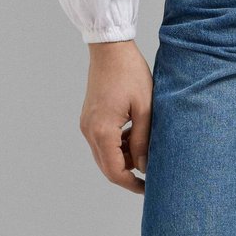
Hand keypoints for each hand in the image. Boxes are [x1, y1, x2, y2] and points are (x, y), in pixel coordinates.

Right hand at [80, 40, 152, 193]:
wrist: (111, 48)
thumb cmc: (130, 73)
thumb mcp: (145, 108)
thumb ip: (143, 140)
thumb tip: (142, 166)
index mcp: (102, 131)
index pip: (115, 171)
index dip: (131, 183)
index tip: (147, 188)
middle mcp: (89, 131)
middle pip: (107, 166)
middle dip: (127, 171)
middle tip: (148, 168)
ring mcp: (86, 124)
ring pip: (103, 154)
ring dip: (122, 156)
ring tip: (143, 145)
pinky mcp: (89, 117)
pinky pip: (101, 140)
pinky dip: (116, 144)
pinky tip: (132, 134)